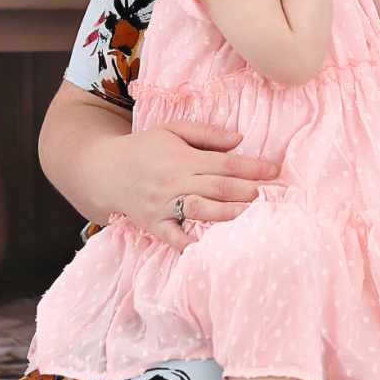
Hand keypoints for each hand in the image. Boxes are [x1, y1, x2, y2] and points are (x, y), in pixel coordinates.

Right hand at [114, 116, 283, 251]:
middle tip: (271, 195)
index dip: (252, 167)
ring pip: (201, 210)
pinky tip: (209, 249)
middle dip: (246, 191)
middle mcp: (175, 181)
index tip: (275, 171)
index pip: (225, 163)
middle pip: (218, 187)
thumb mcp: (173, 130)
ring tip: (252, 216)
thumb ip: (207, 134)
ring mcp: (164, 204)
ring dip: (228, 214)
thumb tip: (240, 139)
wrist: (104, 169)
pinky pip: (173, 237)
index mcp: (183, 157)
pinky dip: (189, 244)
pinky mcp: (153, 224)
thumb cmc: (145, 147)